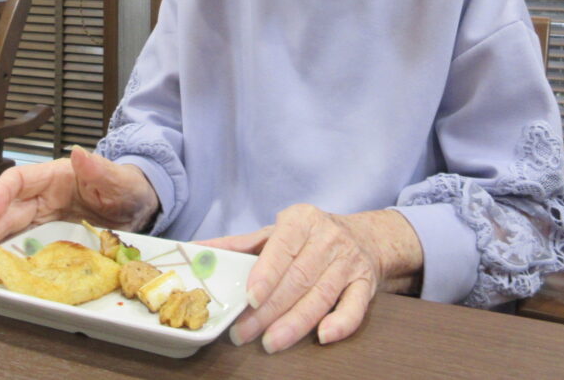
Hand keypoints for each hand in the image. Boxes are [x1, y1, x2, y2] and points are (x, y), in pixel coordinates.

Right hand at [0, 145, 158, 266]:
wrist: (141, 208)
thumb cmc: (128, 187)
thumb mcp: (120, 178)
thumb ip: (100, 168)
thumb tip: (80, 152)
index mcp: (55, 177)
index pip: (17, 181)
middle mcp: (43, 197)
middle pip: (5, 211)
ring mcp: (44, 219)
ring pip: (8, 232)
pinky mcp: (48, 239)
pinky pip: (23, 248)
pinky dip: (6, 258)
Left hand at [199, 205, 422, 352]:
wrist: (365, 237)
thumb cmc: (309, 237)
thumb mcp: (276, 233)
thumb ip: (240, 245)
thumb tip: (197, 253)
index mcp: (302, 220)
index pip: (283, 246)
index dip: (267, 273)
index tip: (251, 297)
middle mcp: (328, 238)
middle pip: (298, 278)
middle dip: (270, 310)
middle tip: (244, 333)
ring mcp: (349, 262)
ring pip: (321, 295)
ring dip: (296, 323)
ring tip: (271, 343)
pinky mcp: (366, 283)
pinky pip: (355, 306)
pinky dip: (341, 322)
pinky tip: (323, 336)